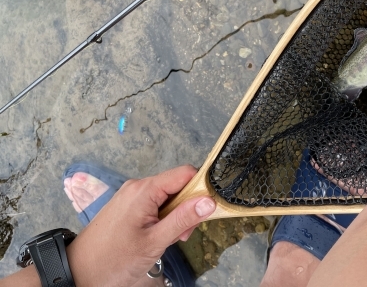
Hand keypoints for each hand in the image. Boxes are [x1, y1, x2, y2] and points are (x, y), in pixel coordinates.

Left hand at [65, 165, 215, 285]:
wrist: (78, 273)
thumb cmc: (112, 260)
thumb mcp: (154, 242)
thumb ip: (183, 219)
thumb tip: (209, 201)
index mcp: (144, 190)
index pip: (185, 173)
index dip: (200, 188)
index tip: (206, 208)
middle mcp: (138, 187)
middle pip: (177, 185)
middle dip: (187, 207)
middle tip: (183, 233)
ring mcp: (131, 196)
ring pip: (167, 196)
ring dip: (175, 215)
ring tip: (168, 239)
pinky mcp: (128, 206)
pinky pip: (155, 203)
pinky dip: (163, 218)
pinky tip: (157, 236)